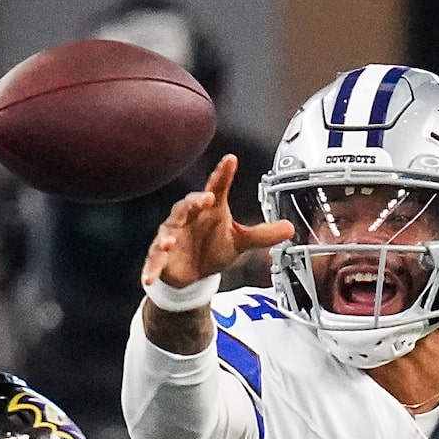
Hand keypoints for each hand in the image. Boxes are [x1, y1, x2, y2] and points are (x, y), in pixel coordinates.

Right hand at [143, 154, 291, 290]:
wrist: (194, 273)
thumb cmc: (213, 247)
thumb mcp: (240, 241)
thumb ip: (263, 234)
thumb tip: (291, 228)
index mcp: (207, 209)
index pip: (216, 187)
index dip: (222, 174)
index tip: (231, 160)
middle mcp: (187, 218)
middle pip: (187, 205)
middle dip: (195, 202)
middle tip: (207, 199)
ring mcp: (171, 236)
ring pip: (167, 231)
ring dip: (168, 236)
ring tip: (171, 240)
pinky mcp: (161, 257)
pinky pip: (154, 261)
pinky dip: (150, 269)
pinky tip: (148, 278)